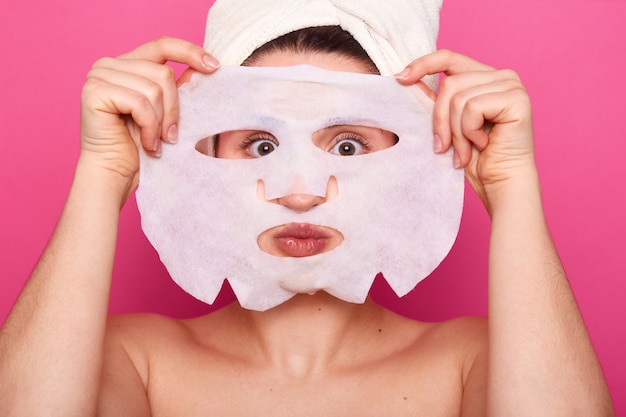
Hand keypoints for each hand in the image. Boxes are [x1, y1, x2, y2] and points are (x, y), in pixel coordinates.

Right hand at [79, 36, 219, 204]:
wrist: (114, 174)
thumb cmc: (140, 147)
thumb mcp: (166, 113)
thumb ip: (178, 89)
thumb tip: (203, 69)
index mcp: (128, 63)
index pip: (163, 44)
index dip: (190, 52)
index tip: (215, 67)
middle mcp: (110, 64)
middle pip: (163, 73)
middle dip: (174, 109)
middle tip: (172, 136)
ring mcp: (99, 75)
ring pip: (154, 89)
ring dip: (161, 122)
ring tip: (157, 142)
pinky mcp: (94, 91)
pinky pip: (140, 103)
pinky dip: (149, 127)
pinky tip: (147, 144)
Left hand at [396, 50, 536, 214]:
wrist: (500, 183)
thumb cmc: (475, 158)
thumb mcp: (447, 124)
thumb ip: (433, 101)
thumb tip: (406, 79)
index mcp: (483, 77)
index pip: (448, 57)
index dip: (423, 64)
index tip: (399, 79)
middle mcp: (501, 76)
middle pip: (450, 84)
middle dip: (440, 121)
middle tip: (443, 148)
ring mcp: (511, 85)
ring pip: (459, 98)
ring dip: (456, 132)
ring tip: (463, 152)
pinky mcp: (517, 98)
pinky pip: (473, 107)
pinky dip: (470, 132)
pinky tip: (483, 144)